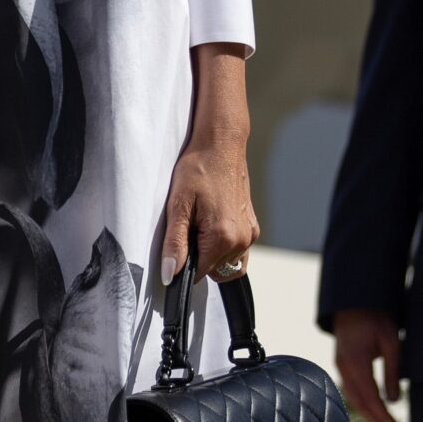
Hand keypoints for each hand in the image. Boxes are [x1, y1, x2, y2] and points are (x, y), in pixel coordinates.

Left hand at [160, 43, 259, 288]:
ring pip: (226, 263)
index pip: (199, 274)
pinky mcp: (252, 227)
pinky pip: (237, 251)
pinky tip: (212, 222)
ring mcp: (250, 235)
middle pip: (213, 270)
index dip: (182, 264)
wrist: (221, 145)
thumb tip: (169, 275)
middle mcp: (242, 241)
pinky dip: (223, 246)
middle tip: (188, 226)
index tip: (176, 243)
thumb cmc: (197, 170)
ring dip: (211, 254)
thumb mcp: (177, 206)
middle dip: (197, 257)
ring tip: (199, 224)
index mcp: (223, 238)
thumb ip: (174, 244)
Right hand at [333, 308, 404, 421]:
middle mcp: (344, 367)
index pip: (371, 398)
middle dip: (376, 420)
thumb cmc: (375, 319)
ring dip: (368, 413)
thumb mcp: (391, 342)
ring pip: (352, 397)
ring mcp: (340, 366)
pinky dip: (361, 402)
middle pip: (359, 402)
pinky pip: (349, 389)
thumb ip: (392, 371)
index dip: (383, 417)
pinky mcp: (341, 364)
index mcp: (356, 362)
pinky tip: (371, 408)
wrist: (354, 302)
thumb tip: (394, 400)